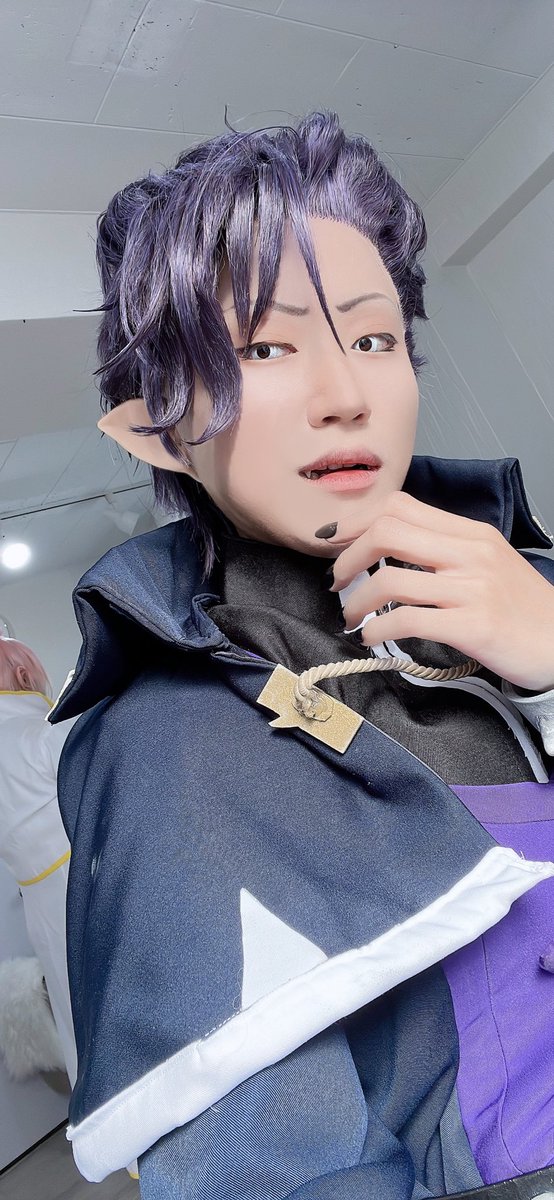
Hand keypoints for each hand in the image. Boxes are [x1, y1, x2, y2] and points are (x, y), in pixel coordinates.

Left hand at [321, 491, 553, 692]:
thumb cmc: (523, 609)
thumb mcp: (490, 563)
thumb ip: (446, 550)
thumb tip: (390, 550)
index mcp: (472, 534)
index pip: (401, 507)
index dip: (358, 523)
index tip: (339, 544)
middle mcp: (471, 554)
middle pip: (387, 532)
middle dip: (347, 557)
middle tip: (337, 580)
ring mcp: (472, 590)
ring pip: (389, 580)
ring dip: (356, 601)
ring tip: (351, 616)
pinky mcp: (473, 627)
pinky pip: (407, 621)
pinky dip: (377, 630)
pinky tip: (372, 637)